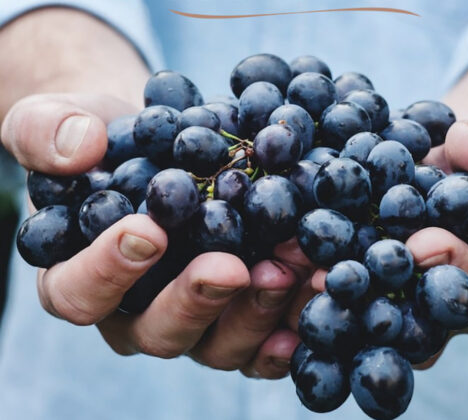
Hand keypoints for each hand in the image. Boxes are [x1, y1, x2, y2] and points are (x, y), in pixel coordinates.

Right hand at [1, 93, 315, 378]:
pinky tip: (316, 293)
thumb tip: (80, 148)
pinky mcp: (239, 315)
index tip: (148, 231)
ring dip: (257, 311)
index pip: (79, 293)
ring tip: (291, 268)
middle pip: (159, 331)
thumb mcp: (59, 120)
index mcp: (80, 278)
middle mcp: (137, 313)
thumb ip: (47, 131)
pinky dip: (291, 324)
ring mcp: (195, 321)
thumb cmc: (105, 141)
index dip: (108, 271)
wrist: (162, 144)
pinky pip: (264, 340)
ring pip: (219, 344)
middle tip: (232, 267)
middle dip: (197, 300)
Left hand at [281, 118, 467, 368]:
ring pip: (356, 321)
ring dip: (320, 298)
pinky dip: (293, 283)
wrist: (437, 165)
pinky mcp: (348, 291)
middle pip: (407, 326)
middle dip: (372, 299)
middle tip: (335, 277)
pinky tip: (267, 261)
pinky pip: (323, 297)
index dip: (456, 270)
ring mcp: (386, 307)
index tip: (425, 242)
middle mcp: (431, 313)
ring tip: (287, 268)